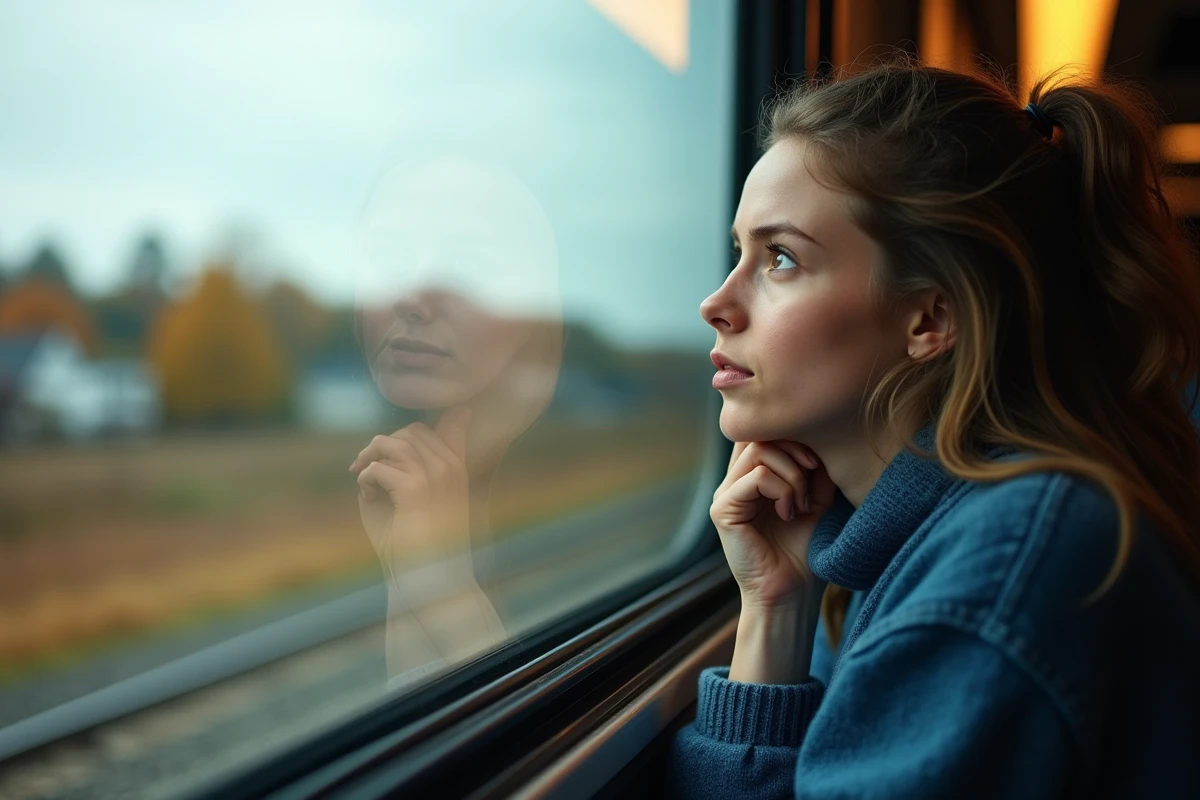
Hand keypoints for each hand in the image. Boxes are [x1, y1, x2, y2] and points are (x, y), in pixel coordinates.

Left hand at [351, 408, 472, 573]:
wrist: (429, 573)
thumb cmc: (420, 540)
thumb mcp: (419, 497)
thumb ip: (409, 467)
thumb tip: (385, 443)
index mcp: (459, 469)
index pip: (449, 424)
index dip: (421, 426)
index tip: (395, 441)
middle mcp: (450, 467)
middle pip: (412, 432)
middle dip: (384, 443)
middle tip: (364, 465)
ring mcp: (434, 475)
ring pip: (393, 443)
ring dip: (370, 456)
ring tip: (362, 476)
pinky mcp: (413, 488)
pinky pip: (378, 468)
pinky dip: (366, 479)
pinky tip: (369, 497)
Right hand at [711, 439, 837, 609]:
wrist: (792, 592)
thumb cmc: (805, 549)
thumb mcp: (817, 498)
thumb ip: (813, 467)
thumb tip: (816, 435)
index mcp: (751, 475)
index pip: (764, 432)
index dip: (793, 437)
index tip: (817, 464)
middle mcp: (734, 480)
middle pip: (761, 435)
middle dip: (796, 453)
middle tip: (811, 486)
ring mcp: (725, 493)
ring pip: (759, 452)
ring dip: (792, 475)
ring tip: (799, 505)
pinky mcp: (723, 510)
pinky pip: (756, 478)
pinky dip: (781, 491)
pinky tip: (788, 514)